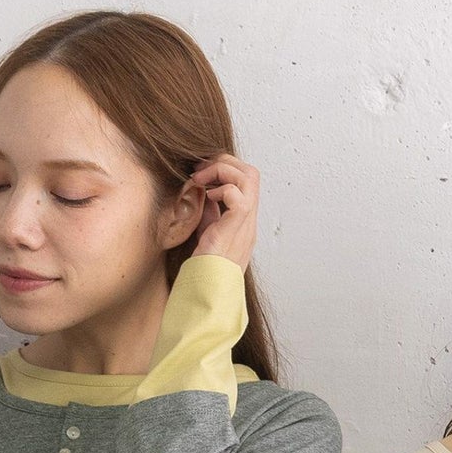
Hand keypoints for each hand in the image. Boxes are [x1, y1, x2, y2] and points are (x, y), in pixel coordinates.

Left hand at [189, 154, 257, 271]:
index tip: (201, 173)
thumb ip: (210, 211)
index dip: (225, 167)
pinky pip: (237, 195)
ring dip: (221, 170)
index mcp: (244, 220)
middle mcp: (249, 220)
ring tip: (200, 180)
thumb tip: (203, 190)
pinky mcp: (236, 228)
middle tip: (200, 170)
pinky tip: (208, 198)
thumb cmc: (205, 266)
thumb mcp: (207, 231)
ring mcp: (246, 224)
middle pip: (251, 172)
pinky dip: (221, 189)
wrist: (208, 290)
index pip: (246, 179)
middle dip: (225, 162)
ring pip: (248, 177)